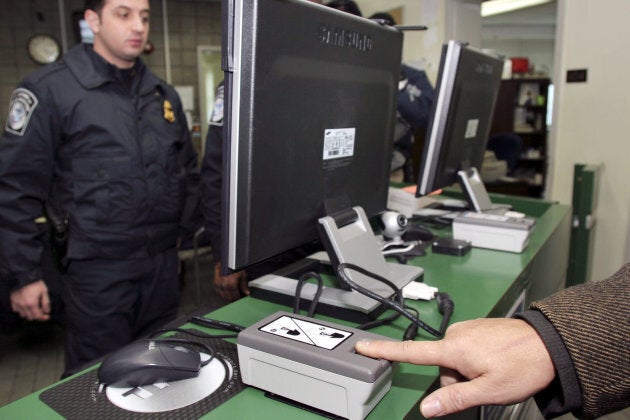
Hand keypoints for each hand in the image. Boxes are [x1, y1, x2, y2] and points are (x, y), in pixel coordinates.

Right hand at [10, 280, 50, 320]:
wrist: (24, 276)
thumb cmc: (36, 283)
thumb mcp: (44, 292)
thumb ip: (46, 303)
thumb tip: (47, 312)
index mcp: (32, 303)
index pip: (37, 316)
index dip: (43, 318)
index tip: (47, 316)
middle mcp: (23, 306)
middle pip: (30, 317)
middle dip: (37, 315)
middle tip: (41, 311)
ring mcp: (17, 304)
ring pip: (23, 315)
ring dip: (29, 314)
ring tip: (33, 308)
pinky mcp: (12, 301)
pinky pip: (16, 310)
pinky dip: (21, 310)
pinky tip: (25, 306)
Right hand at [213, 261, 248, 301]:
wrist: (227, 258)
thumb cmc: (234, 264)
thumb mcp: (242, 274)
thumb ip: (244, 285)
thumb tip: (246, 293)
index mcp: (231, 284)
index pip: (235, 296)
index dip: (239, 299)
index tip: (241, 299)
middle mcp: (223, 285)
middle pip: (228, 297)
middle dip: (233, 299)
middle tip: (238, 299)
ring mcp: (218, 283)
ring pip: (223, 295)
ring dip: (227, 297)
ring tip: (232, 297)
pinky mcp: (215, 281)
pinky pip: (218, 291)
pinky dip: (222, 293)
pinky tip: (225, 293)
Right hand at [355, 318, 554, 417]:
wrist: (550, 343)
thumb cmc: (523, 366)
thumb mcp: (488, 390)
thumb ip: (454, 398)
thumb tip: (426, 408)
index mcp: (454, 348)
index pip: (411, 352)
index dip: (384, 351)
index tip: (362, 346)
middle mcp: (456, 334)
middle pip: (440, 365)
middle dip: (456, 378)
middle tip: (485, 381)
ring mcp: (468, 329)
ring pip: (455, 358)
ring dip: (468, 369)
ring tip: (495, 370)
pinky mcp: (477, 327)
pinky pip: (466, 348)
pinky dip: (476, 358)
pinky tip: (496, 360)